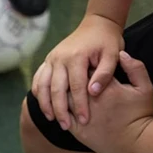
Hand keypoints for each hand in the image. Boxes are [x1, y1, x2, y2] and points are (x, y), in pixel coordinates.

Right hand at [32, 14, 124, 129]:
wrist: (97, 25)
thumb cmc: (107, 42)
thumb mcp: (114, 55)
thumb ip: (105, 73)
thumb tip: (93, 92)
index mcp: (76, 56)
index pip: (76, 87)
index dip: (79, 105)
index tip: (84, 121)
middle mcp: (59, 58)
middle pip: (56, 90)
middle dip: (60, 110)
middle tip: (66, 126)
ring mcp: (51, 59)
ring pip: (42, 86)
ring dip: (45, 105)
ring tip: (52, 119)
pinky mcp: (47, 62)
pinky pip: (38, 80)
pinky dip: (38, 94)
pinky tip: (45, 107)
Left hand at [67, 50, 152, 152]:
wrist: (136, 143)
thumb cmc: (142, 114)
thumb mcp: (145, 88)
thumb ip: (135, 67)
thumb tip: (121, 54)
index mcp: (106, 87)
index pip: (87, 69)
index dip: (86, 65)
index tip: (87, 65)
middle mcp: (91, 101)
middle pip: (72, 84)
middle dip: (71, 78)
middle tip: (73, 76)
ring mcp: (83, 117)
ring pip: (65, 101)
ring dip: (64, 94)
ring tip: (66, 90)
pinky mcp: (79, 131)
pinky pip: (63, 118)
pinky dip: (61, 111)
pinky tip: (63, 107)